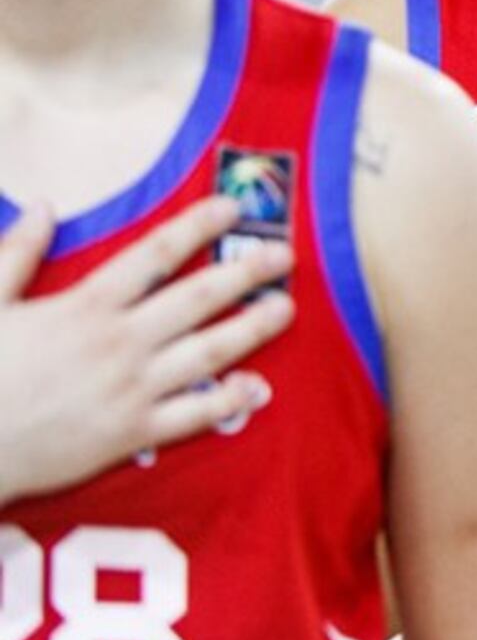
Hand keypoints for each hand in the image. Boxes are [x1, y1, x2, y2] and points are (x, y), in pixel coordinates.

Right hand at [0, 196, 294, 504]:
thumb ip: (16, 253)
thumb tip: (44, 205)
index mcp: (85, 307)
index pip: (155, 255)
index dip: (198, 227)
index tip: (233, 208)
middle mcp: (119, 343)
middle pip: (197, 298)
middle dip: (245, 272)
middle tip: (284, 254)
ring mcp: (131, 389)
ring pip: (208, 353)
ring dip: (252, 329)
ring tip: (286, 308)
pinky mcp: (131, 433)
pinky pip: (192, 415)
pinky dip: (228, 401)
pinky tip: (258, 387)